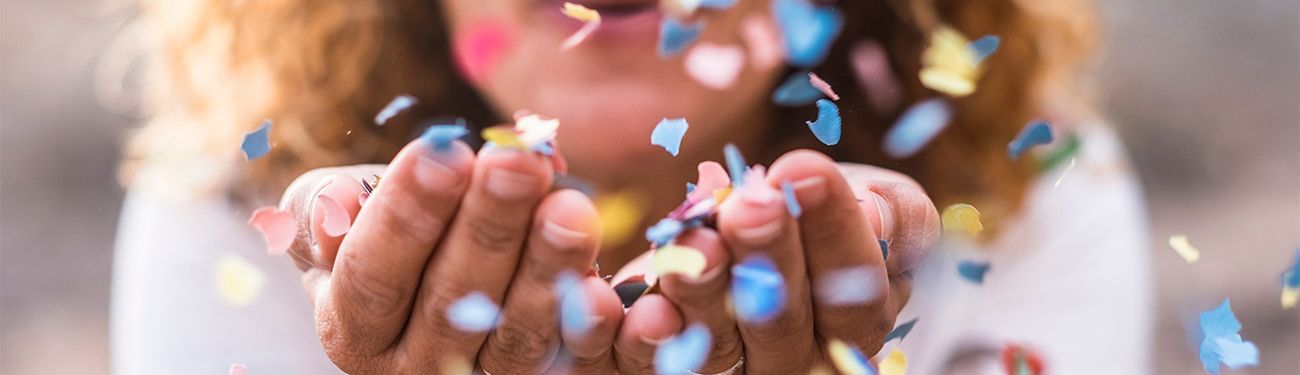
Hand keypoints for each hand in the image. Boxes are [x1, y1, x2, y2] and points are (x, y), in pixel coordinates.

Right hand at [279, 136, 623, 373]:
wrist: (438, 263)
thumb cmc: (381, 227)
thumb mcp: (334, 211)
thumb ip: (325, 206)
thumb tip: (338, 203)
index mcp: (352, 329)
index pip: (373, 275)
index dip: (405, 216)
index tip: (444, 152)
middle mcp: (413, 368)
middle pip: (451, 302)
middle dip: (488, 226)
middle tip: (519, 162)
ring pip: (517, 334)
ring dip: (547, 268)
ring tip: (571, 205)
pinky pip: (572, 360)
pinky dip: (592, 324)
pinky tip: (608, 282)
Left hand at [611, 150, 939, 373]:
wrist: (754, 226)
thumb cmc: (823, 211)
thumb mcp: (877, 201)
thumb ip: (891, 212)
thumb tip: (875, 213)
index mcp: (860, 319)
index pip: (857, 290)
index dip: (834, 232)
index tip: (803, 171)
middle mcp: (800, 359)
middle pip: (784, 321)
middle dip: (767, 255)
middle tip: (749, 202)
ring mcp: (735, 372)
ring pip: (718, 346)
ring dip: (703, 289)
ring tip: (694, 237)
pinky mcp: (672, 367)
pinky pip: (653, 365)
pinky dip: (644, 336)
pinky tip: (642, 304)